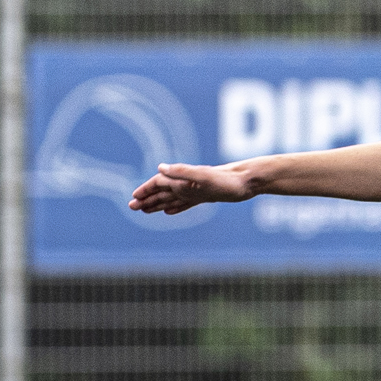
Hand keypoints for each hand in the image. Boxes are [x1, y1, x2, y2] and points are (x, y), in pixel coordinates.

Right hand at [130, 161, 257, 214]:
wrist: (248, 181)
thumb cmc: (227, 180)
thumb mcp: (203, 176)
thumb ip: (182, 172)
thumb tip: (160, 168)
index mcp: (184, 178)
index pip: (159, 184)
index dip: (146, 190)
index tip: (133, 198)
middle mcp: (188, 184)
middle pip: (162, 192)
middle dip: (147, 199)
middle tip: (132, 208)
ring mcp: (196, 191)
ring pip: (171, 198)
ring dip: (157, 204)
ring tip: (145, 211)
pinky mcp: (206, 197)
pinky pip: (186, 203)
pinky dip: (175, 207)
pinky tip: (168, 212)